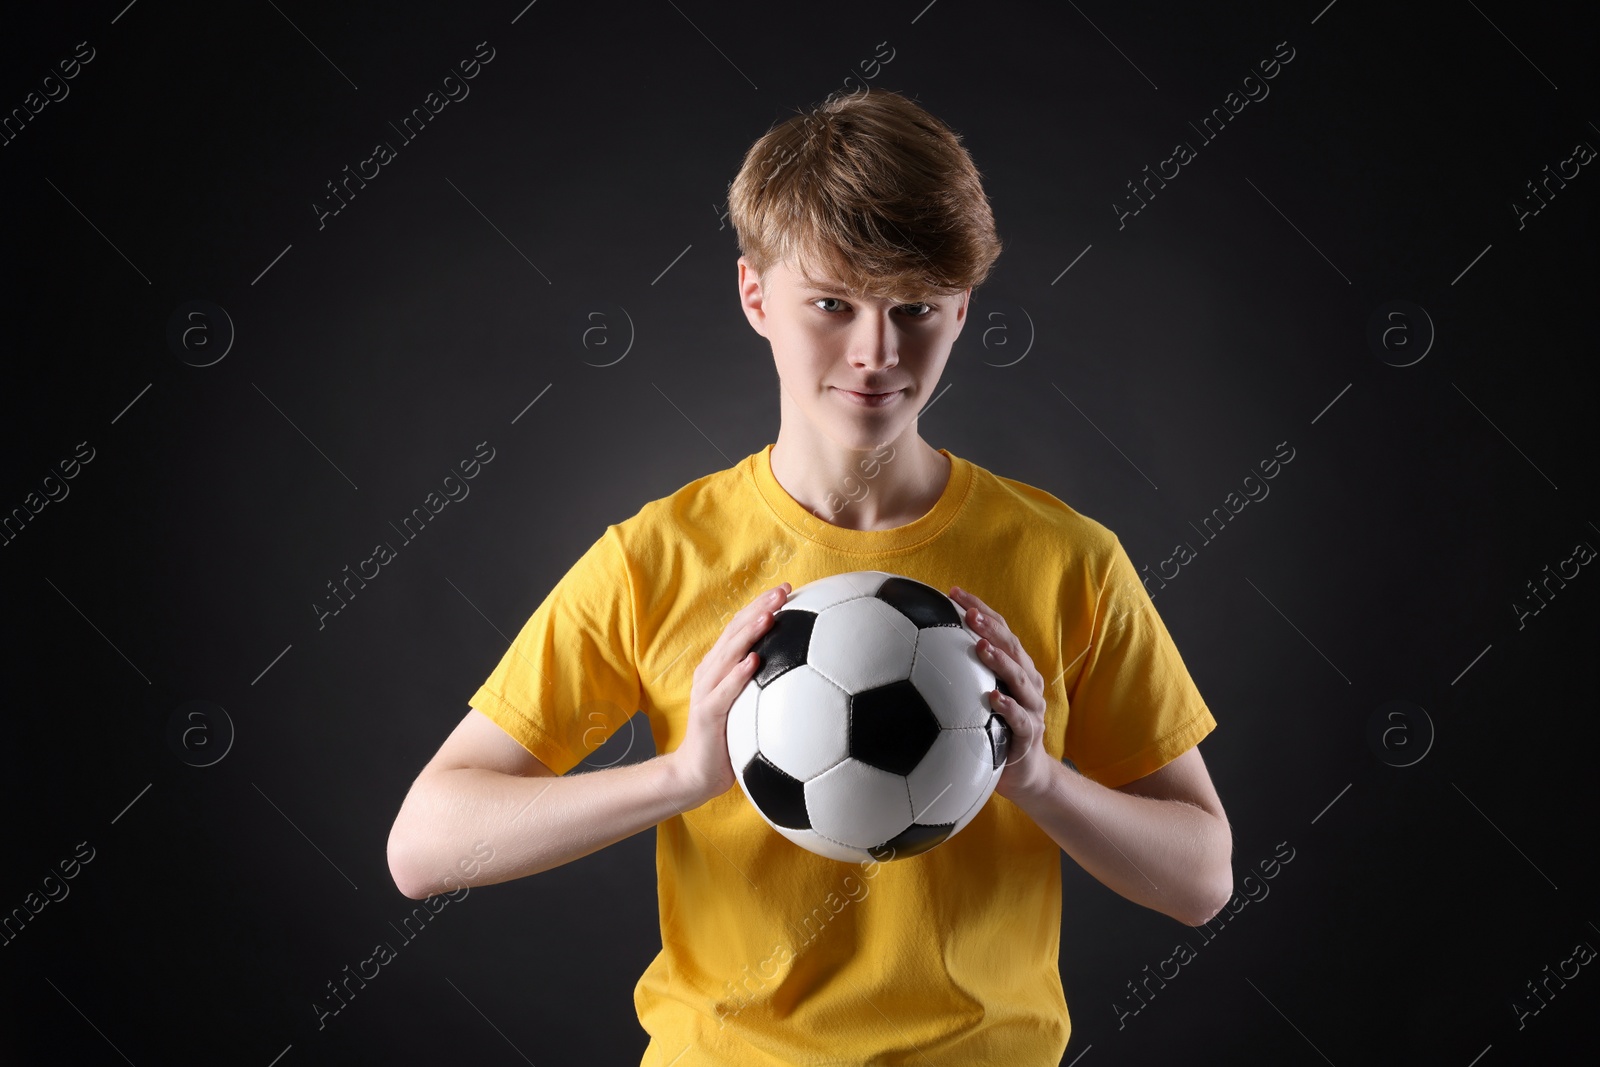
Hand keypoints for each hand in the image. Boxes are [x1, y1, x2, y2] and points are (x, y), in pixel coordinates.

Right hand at [667, 582, 790, 806]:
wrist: (697, 773)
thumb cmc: (729, 740)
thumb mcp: (751, 708)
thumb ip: (767, 687)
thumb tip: (810, 675)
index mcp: (721, 667)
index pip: (741, 628)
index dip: (762, 605)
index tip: (788, 588)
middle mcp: (711, 672)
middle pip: (735, 632)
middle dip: (759, 608)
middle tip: (783, 591)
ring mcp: (706, 691)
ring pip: (727, 654)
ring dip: (749, 633)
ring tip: (770, 615)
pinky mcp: (707, 714)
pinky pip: (724, 692)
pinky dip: (738, 675)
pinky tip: (754, 662)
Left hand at [950, 586, 1051, 801]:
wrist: (1023, 775)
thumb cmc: (994, 731)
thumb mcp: (975, 700)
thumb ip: (959, 676)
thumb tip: (911, 652)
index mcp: (1015, 669)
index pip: (999, 630)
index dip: (980, 609)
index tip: (953, 592)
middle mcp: (1027, 682)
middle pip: (1012, 647)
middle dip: (991, 627)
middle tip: (968, 613)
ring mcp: (1032, 708)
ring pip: (1020, 678)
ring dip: (1000, 661)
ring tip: (981, 646)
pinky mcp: (1029, 734)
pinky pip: (1020, 719)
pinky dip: (1008, 707)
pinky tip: (992, 699)